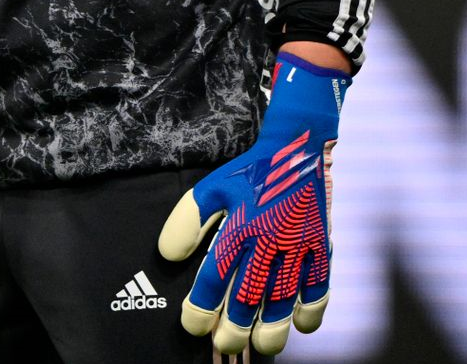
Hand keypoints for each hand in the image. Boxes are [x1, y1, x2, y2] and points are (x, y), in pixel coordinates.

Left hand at [158, 51, 349, 355]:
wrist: (298, 149)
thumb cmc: (249, 172)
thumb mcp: (211, 187)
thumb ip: (188, 221)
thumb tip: (169, 256)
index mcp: (240, 225)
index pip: (216, 274)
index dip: (202, 303)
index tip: (191, 324)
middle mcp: (271, 240)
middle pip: (251, 294)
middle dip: (236, 324)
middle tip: (225, 344)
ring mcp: (301, 246)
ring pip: (285, 296)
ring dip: (272, 326)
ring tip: (261, 347)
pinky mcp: (323, 247)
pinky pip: (320, 285)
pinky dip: (312, 308)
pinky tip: (301, 325)